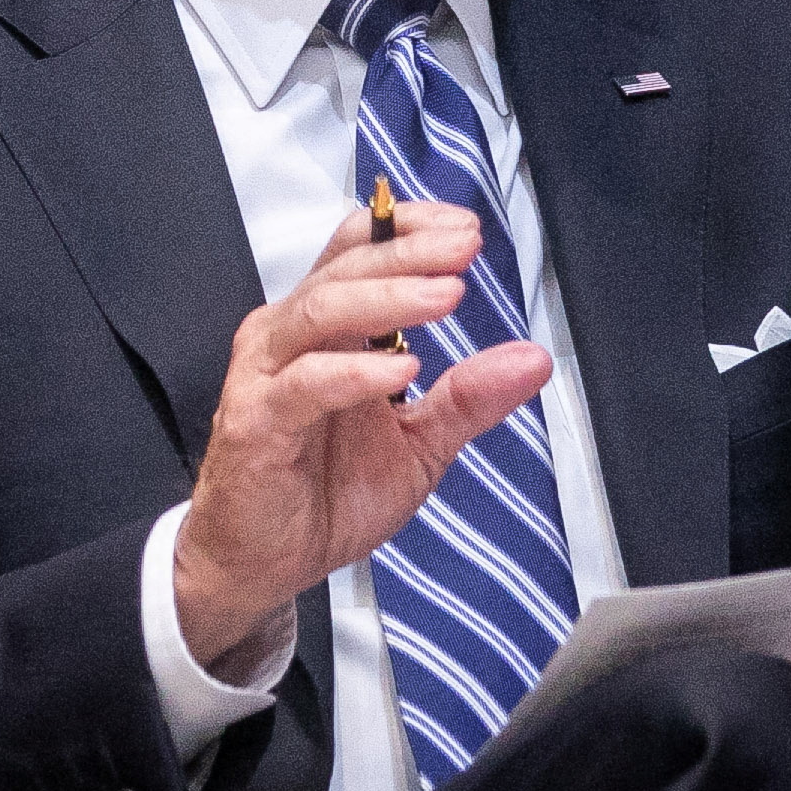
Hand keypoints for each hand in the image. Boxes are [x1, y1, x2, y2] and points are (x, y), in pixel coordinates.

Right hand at [168, 200, 549, 678]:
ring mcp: (268, 374)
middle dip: (410, 251)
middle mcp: (291, 337)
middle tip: (466, 247)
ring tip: (444, 296)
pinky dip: (354, 372)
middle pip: (346, 268)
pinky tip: (399, 371)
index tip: (465, 228)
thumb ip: (469, 398)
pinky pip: (305, 384)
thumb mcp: (419, 444)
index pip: (359, 248)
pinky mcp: (257, 420)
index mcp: (326, 328)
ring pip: (322, 311)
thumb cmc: (325, 492)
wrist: (262, 562)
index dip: (407, 227)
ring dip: (387, 297)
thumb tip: (533, 359)